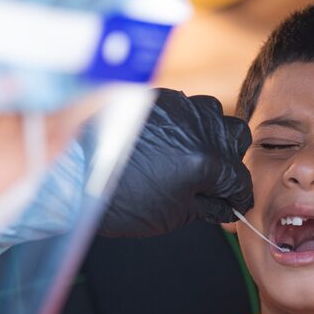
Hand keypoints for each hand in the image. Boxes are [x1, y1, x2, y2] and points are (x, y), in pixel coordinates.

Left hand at [99, 88, 252, 237]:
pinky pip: (184, 105)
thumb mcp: (171, 214)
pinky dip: (184, 123)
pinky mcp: (156, 98)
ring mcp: (176, 108)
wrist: (74, 177)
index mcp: (204, 162)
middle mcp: (195, 128)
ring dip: (210, 134)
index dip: (240, 195)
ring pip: (212, 113)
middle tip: (216, 177)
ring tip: (194, 155)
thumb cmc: (119, 201)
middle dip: (232, 157)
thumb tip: (226, 206)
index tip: (236, 201)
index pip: (239, 177)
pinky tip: (171, 142)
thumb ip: (207, 207)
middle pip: (236, 136)